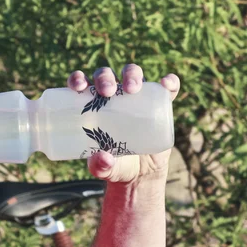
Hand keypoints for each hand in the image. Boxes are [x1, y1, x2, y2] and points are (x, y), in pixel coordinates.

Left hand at [67, 64, 179, 182]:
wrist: (140, 173)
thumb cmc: (114, 164)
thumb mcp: (103, 168)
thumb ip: (99, 166)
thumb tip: (102, 159)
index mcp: (92, 105)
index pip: (81, 84)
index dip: (77, 78)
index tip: (78, 86)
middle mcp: (113, 94)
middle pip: (107, 75)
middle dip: (105, 78)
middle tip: (107, 92)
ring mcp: (136, 96)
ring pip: (132, 73)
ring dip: (132, 74)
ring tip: (132, 89)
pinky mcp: (158, 103)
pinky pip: (166, 88)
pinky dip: (168, 82)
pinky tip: (167, 83)